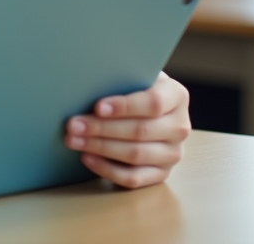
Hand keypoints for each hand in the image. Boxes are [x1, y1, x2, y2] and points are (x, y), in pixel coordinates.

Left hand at [64, 72, 189, 188]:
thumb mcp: (134, 76)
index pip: (153, 103)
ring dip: (100, 148)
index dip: (124, 106)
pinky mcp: (162, 173)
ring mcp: (173, 153)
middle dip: (102, 128)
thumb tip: (86, 85)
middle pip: (140, 131)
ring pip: (135, 154)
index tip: (97, 107)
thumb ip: (120, 79)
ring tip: (74, 140)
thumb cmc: (135, 88)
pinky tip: (87, 158)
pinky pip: (134, 177)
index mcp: (177, 96)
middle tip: (74, 125)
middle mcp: (180, 126)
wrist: (150, 107)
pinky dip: (108, 169)